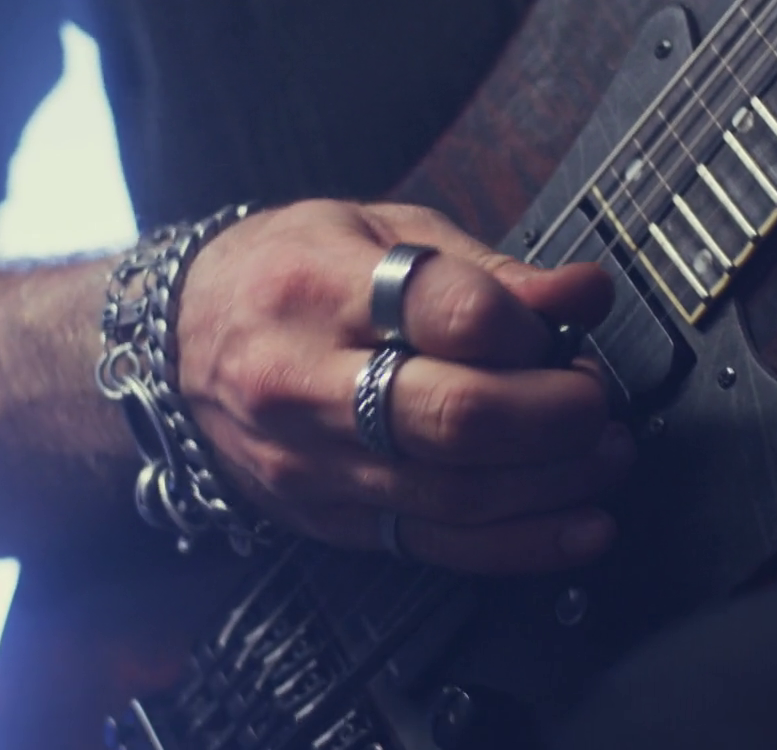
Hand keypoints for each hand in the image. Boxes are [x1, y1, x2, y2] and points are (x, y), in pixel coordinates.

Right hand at [174, 200, 628, 574]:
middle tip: (596, 400)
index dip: (530, 325)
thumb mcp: (377, 230)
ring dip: (555, 482)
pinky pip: (438, 547)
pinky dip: (523, 545)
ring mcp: (314, 463)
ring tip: (605, 452)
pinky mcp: (329, 521)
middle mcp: (306, 382)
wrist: (171, 347)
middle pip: (456, 417)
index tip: (565, 323)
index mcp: (320, 286)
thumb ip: (485, 269)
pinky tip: (580, 527)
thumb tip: (581, 295)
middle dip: (556, 415)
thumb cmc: (284, 273)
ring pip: (456, 495)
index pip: (448, 312)